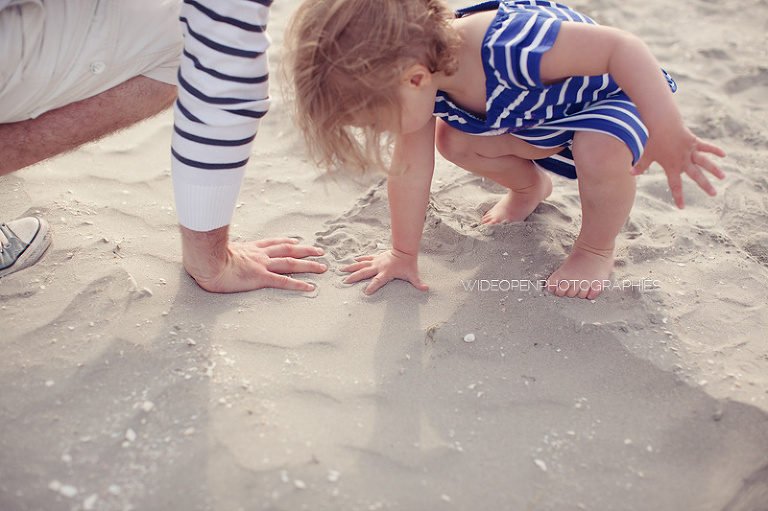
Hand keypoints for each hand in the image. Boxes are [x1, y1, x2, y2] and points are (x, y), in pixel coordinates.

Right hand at [181, 225, 326, 292]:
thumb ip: (227, 252)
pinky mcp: (260, 278)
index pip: (273, 243)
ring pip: (291, 263)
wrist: (205, 262)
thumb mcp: (220, 251)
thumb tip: (222, 254)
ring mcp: (261, 266)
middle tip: (320, 251)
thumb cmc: (206, 258)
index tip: (297, 241)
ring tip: (322, 267)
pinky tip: (310, 287)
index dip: (287, 241)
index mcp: (250, 248)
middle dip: (306, 250)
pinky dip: (298, 284)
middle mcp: (259, 255)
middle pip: (288, 249)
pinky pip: (283, 281)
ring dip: (309, 265)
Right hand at [340, 248, 428, 294]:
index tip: (366, 292)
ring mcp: (376, 262)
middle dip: (355, 277)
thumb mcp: (413, 275)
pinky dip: (359, 260)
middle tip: (345, 281)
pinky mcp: (375, 258)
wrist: (405, 250)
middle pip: (365, 272)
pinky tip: (352, 262)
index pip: (379, 281)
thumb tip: (426, 288)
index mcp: (386, 272)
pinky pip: (365, 259)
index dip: (373, 286)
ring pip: (361, 265)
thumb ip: (418, 283)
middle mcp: (379, 267)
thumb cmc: (408, 264)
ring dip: (351, 267)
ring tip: (341, 270)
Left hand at [630, 127, 724, 208]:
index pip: (675, 185)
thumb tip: (629, 173)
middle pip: (696, 176)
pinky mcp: (694, 142)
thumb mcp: (646, 155)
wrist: (662, 124)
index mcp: (671, 167)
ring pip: (704, 162)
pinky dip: (715, 150)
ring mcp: (690, 151)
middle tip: (714, 194)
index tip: (682, 207)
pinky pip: (706, 147)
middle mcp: (683, 161)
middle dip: (705, 185)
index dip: (678, 197)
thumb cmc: (653, 140)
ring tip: (722, 176)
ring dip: (714, 169)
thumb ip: (641, 166)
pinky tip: (723, 154)